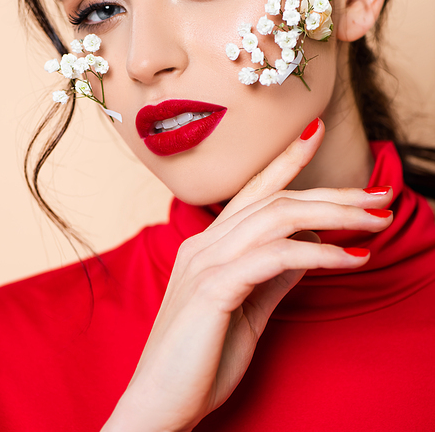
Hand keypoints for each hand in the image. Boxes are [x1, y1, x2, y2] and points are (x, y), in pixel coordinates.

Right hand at [104, 119, 392, 431]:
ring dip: (333, 215)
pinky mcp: (212, 288)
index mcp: (208, 244)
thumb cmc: (200, 359)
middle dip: (332, 192)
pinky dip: (317, 252)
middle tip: (378, 195)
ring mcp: (205, 263)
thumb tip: (308, 245)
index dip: (286, 159)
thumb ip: (273, 273)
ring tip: (376, 222)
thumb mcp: (247, 307)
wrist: (158, 404)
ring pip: (276, 218)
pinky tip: (349, 257)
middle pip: (275, 199)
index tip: (315, 132)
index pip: (253, 191)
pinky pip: (273, 257)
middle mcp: (203, 243)